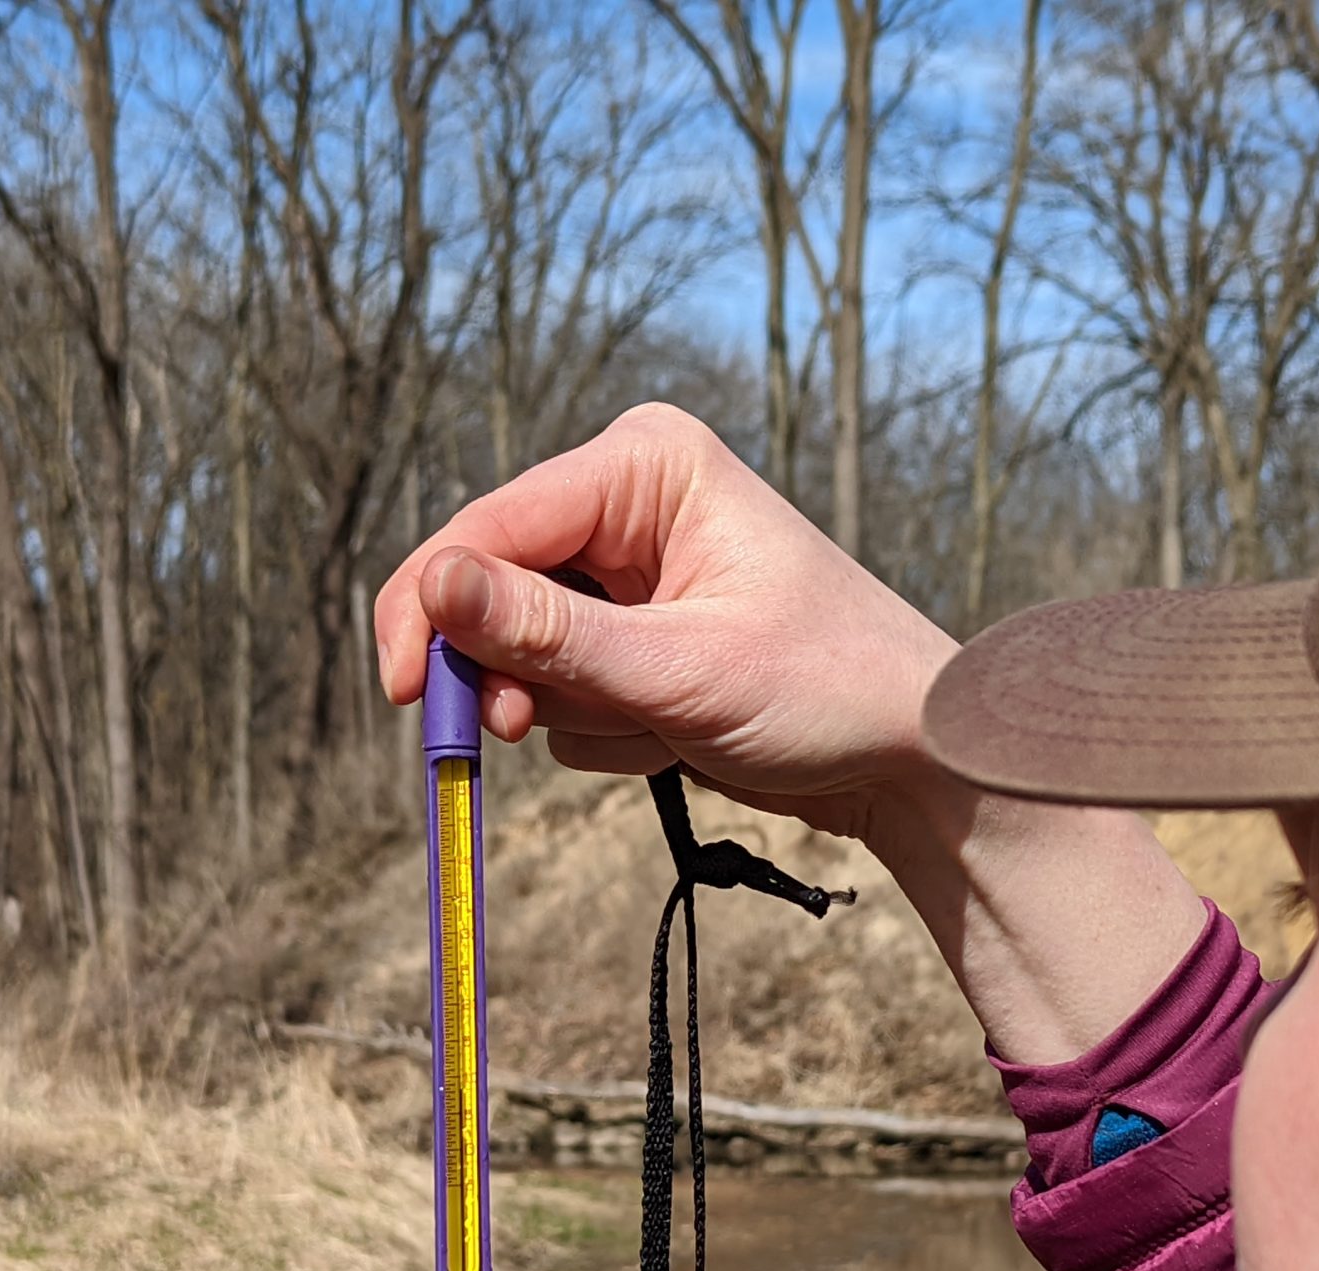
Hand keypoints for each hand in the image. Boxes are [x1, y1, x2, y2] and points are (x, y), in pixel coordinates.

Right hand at [374, 403, 956, 843]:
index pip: (492, 525)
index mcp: (646, 466)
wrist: (915, 757)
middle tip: (512, 731)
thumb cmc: (828, 691)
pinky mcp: (637, 637)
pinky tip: (678, 734)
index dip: (432, 606)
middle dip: (514, 672)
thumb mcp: (678, 670)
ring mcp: (632, 574)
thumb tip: (432, 583)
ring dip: (578, 710)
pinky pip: (565, 693)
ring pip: (525, 652)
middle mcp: (631, 503)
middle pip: (495, 588)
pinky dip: (608, 730)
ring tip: (662, 727)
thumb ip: (547, 634)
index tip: (403, 689)